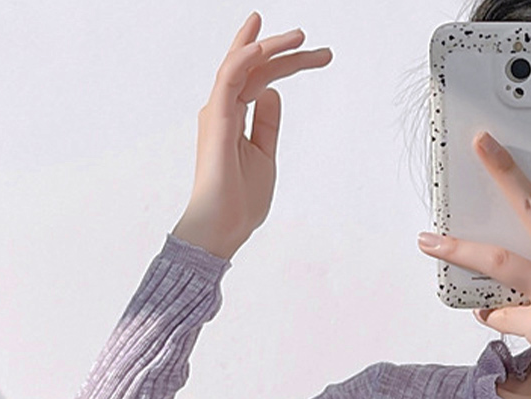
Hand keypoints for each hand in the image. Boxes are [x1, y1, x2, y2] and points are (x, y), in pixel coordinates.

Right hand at [173, 12, 332, 259]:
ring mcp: (218, 112)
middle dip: (283, 51)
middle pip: (254, 68)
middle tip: (313, 43)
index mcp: (233, 116)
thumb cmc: (240, 200)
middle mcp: (223, 108)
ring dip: (269, 47)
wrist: (224, 227)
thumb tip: (274, 93)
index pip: (259, 78)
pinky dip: (245, 60)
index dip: (284, 62)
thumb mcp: (265, 155)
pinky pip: (229, 79)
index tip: (314, 53)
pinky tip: (264, 48)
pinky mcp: (216, 119)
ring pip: (242, 65)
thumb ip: (267, 123)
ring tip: (300, 38)